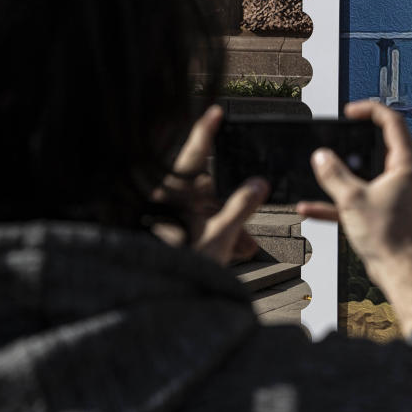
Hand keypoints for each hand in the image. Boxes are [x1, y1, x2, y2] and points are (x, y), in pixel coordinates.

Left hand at [153, 104, 268, 266]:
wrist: (153, 299)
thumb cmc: (176, 268)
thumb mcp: (217, 237)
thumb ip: (240, 208)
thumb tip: (258, 184)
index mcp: (174, 194)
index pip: (194, 153)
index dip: (207, 131)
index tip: (216, 111)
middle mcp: (169, 201)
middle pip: (207, 188)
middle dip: (234, 201)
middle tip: (253, 208)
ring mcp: (169, 218)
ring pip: (205, 211)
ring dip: (229, 224)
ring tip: (246, 247)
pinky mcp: (172, 234)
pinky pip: (198, 227)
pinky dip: (218, 235)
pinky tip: (236, 251)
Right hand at [298, 100, 411, 333]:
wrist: (399, 271)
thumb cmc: (389, 236)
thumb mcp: (352, 199)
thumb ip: (333, 174)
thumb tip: (321, 156)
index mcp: (406, 164)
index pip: (392, 123)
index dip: (370, 111)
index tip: (349, 112)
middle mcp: (405, 176)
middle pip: (379, 145)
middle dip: (353, 140)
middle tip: (336, 134)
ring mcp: (395, 193)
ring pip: (365, 174)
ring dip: (341, 173)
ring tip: (320, 168)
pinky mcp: (385, 211)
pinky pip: (358, 199)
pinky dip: (337, 201)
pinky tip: (310, 207)